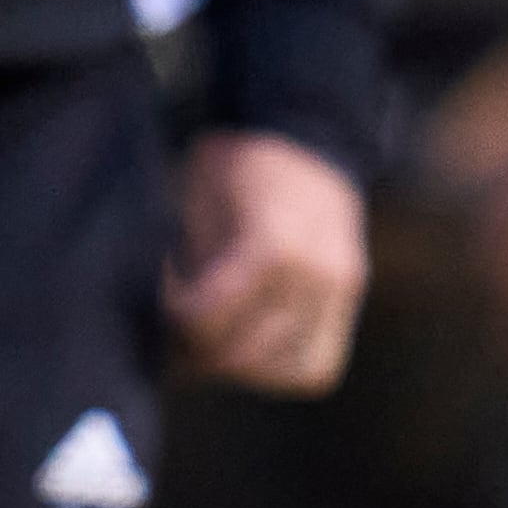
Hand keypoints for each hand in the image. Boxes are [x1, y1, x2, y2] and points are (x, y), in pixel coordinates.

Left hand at [166, 128, 371, 393]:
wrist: (304, 137)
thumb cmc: (235, 165)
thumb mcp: (197, 199)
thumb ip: (191, 263)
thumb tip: (164, 320)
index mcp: (273, 241)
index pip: (211, 317)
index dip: (175, 321)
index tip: (157, 308)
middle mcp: (318, 273)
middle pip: (248, 352)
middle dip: (201, 353)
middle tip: (171, 340)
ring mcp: (343, 290)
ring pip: (293, 370)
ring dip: (243, 369)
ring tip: (209, 347)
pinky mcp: (349, 300)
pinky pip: (318, 364)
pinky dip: (281, 369)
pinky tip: (248, 351)